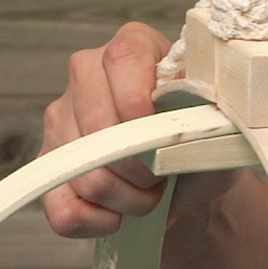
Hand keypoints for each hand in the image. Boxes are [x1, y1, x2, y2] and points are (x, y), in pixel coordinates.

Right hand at [40, 22, 240, 237]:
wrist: (188, 181)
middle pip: (98, 128)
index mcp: (132, 47)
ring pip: (83, 174)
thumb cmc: (201, 142)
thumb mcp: (220, 119)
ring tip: (147, 193)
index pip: (122, 62)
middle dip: (139, 169)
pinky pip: (62, 208)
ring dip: (126, 199)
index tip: (166, 138)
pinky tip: (119, 212)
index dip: (142, 108)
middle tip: (163, 178)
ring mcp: (60, 118)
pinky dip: (97, 221)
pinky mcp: (48, 164)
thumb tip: (196, 87)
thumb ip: (210, 99)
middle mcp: (87, 73)